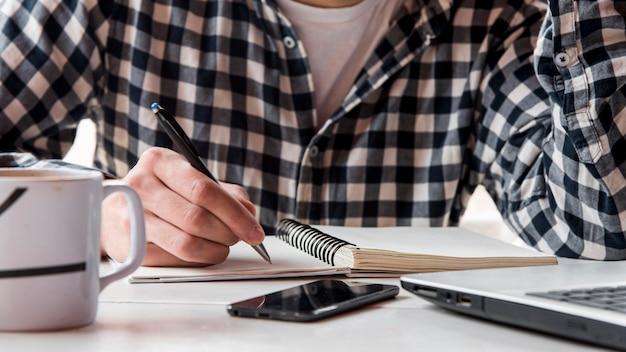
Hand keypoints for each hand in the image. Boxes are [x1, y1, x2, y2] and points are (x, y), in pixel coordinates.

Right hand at [100, 147, 264, 265]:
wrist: (115, 210)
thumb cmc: (163, 194)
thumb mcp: (192, 180)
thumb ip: (226, 193)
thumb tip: (249, 214)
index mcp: (159, 161)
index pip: (204, 189)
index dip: (235, 214)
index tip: (254, 230)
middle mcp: (139, 186)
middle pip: (197, 218)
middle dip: (228, 233)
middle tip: (238, 238)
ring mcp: (130, 218)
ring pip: (186, 243)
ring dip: (214, 250)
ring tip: (221, 246)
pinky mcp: (128, 248)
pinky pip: (173, 260)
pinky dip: (197, 261)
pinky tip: (201, 253)